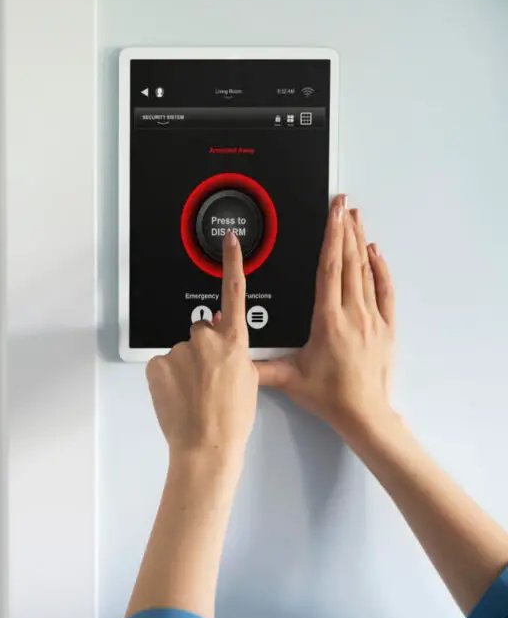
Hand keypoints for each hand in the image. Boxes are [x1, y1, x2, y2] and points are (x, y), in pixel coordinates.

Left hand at [146, 232, 259, 457]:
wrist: (207, 444)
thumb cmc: (232, 419)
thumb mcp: (247, 379)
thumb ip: (233, 351)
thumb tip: (217, 335)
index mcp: (234, 342)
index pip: (234, 293)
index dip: (232, 264)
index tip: (229, 241)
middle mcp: (206, 339)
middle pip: (200, 332)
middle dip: (202, 349)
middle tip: (208, 380)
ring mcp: (179, 350)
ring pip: (181, 352)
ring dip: (185, 367)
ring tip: (195, 394)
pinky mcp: (157, 363)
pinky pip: (163, 364)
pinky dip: (167, 378)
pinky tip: (179, 396)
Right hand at [257, 195, 396, 439]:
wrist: (364, 414)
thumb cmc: (329, 396)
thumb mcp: (288, 378)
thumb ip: (258, 366)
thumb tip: (232, 358)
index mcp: (328, 320)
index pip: (329, 269)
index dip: (331, 237)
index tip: (332, 215)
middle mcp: (352, 314)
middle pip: (349, 261)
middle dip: (345, 228)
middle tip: (343, 204)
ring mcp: (372, 319)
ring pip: (365, 271)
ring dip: (360, 242)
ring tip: (355, 218)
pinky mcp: (384, 328)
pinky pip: (383, 290)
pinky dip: (380, 269)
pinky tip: (375, 253)